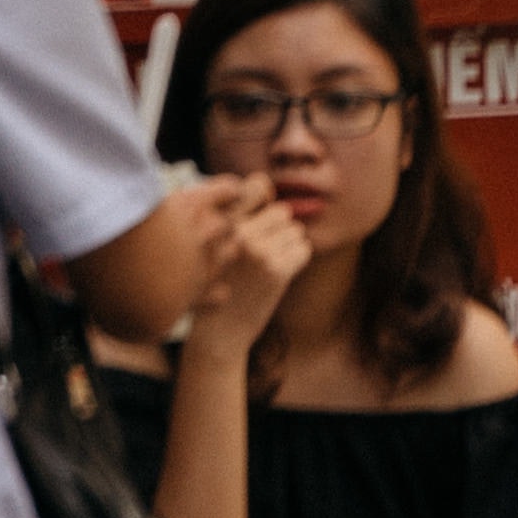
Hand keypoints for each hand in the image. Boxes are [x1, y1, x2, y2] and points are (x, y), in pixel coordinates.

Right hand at [183, 174, 313, 342]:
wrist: (217, 332)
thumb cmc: (217, 284)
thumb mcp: (214, 243)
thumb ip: (237, 216)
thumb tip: (269, 187)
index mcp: (221, 220)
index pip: (258, 185)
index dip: (265, 200)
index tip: (261, 217)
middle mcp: (239, 231)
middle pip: (282, 211)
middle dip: (278, 230)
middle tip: (263, 253)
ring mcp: (258, 250)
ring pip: (295, 231)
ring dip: (287, 247)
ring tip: (266, 266)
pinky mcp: (276, 270)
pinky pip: (303, 250)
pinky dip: (296, 262)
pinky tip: (277, 275)